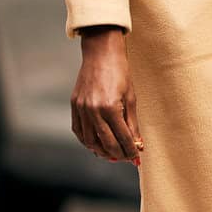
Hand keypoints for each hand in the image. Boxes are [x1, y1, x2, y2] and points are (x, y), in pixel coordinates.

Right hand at [71, 29, 142, 163]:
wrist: (101, 54)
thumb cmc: (120, 74)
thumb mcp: (131, 98)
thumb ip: (132, 124)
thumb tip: (137, 145)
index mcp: (110, 107)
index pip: (122, 138)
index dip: (130, 150)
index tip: (136, 156)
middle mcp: (93, 110)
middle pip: (106, 143)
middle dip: (117, 154)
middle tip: (126, 158)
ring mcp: (81, 109)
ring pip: (89, 141)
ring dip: (101, 151)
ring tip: (112, 154)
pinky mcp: (74, 105)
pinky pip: (79, 131)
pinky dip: (87, 141)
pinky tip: (97, 144)